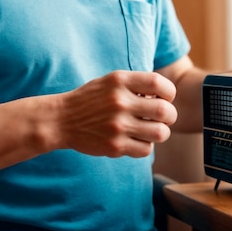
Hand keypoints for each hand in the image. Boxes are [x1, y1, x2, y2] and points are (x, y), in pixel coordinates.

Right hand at [56, 70, 176, 158]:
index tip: (165, 97)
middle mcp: (120, 102)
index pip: (159, 83)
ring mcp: (118, 126)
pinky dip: (145, 145)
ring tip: (151, 129)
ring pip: (160, 133)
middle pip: (166, 111)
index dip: (169, 92)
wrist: (62, 119)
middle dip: (170, 115)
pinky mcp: (115, 146)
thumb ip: (136, 84)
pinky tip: (136, 139)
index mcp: (120, 81)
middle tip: (163, 117)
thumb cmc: (90, 99)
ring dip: (160, 132)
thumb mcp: (110, 81)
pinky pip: (146, 149)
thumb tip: (165, 96)